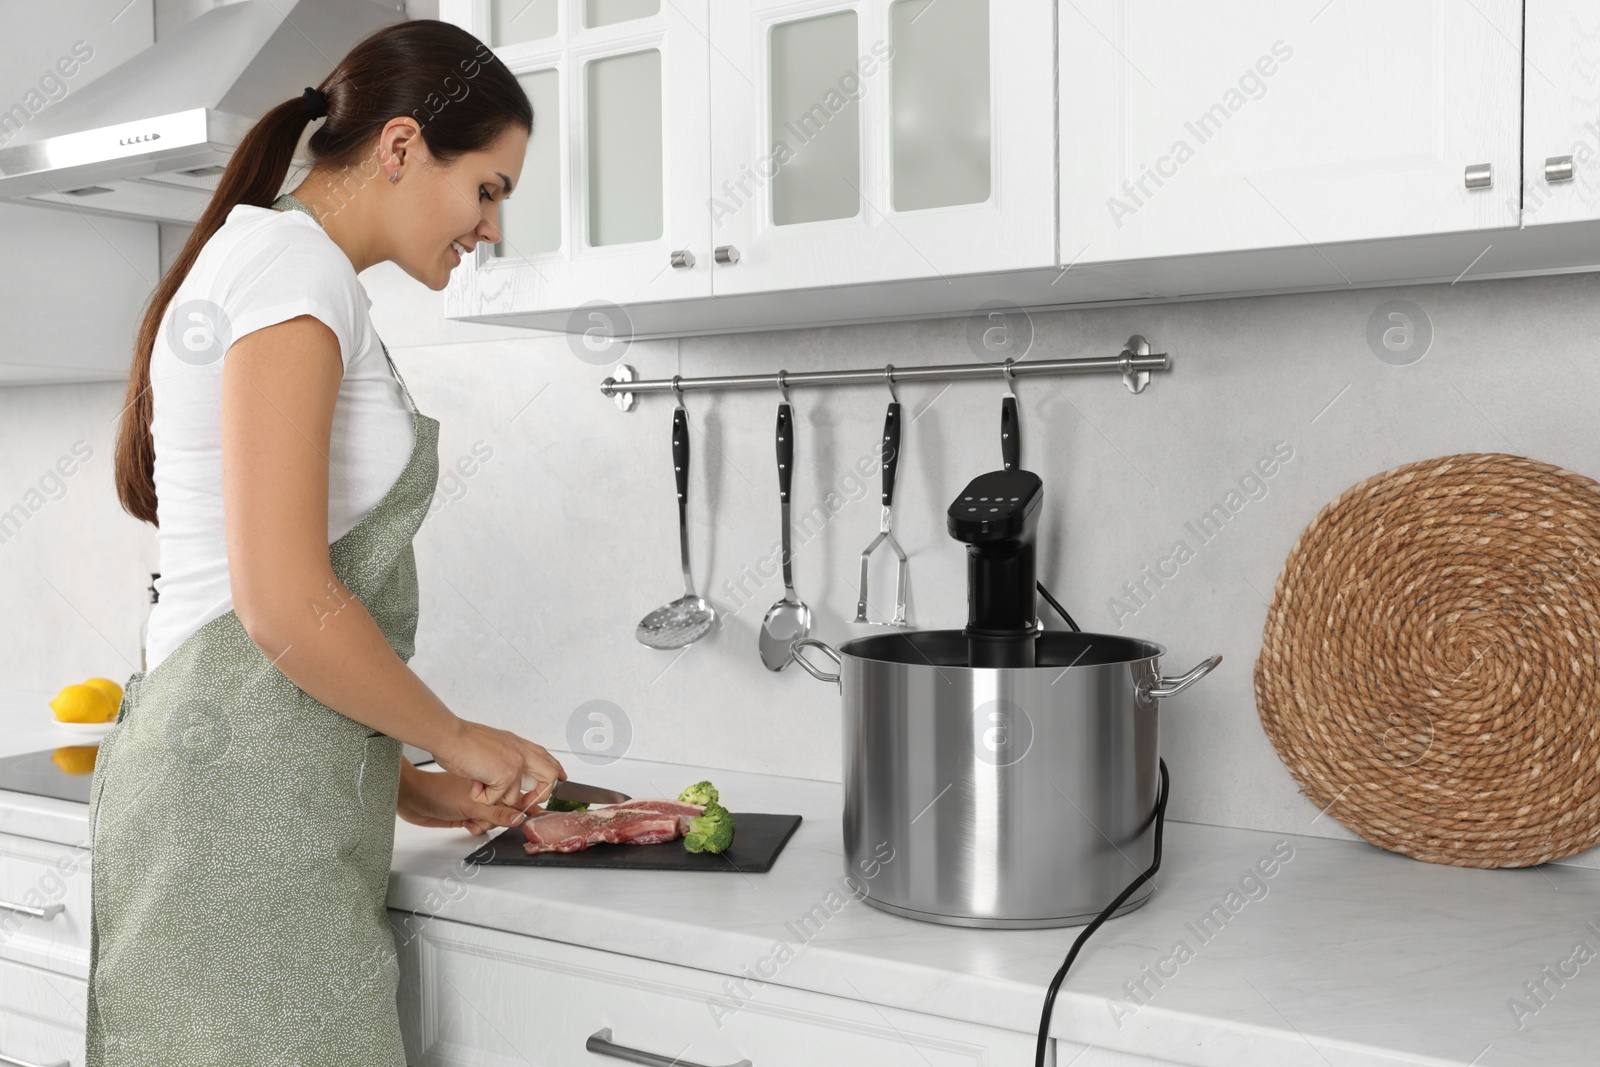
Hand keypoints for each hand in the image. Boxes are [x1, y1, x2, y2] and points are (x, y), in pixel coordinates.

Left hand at [398, 764, 532, 835]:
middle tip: (484, 816)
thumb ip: (498, 813)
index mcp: (493, 782)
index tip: (524, 819)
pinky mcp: (466, 814)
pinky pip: (479, 826)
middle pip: (506, 813)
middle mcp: (487, 792)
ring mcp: (476, 803)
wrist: (412, 798)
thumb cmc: (439, 792)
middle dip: (497, 819)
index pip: (516, 796)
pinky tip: (463, 823)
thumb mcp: (473, 804)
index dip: (522, 808)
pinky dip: (473, 827)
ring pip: (492, 821)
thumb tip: (520, 818)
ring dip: (483, 824)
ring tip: (470, 818)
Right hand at [431, 718, 566, 810]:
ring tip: (478, 783)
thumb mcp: (490, 745)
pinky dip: (480, 797)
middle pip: (550, 775)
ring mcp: (516, 764)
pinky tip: (473, 783)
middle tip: (527, 802)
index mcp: (517, 744)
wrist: (450, 736)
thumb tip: (503, 775)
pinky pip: (496, 800)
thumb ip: (503, 757)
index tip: (560, 779)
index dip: (555, 770)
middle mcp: (521, 752)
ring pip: (514, 797)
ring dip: (493, 797)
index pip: (545, 757)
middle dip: (542, 794)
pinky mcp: (507, 775)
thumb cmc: (461, 740)